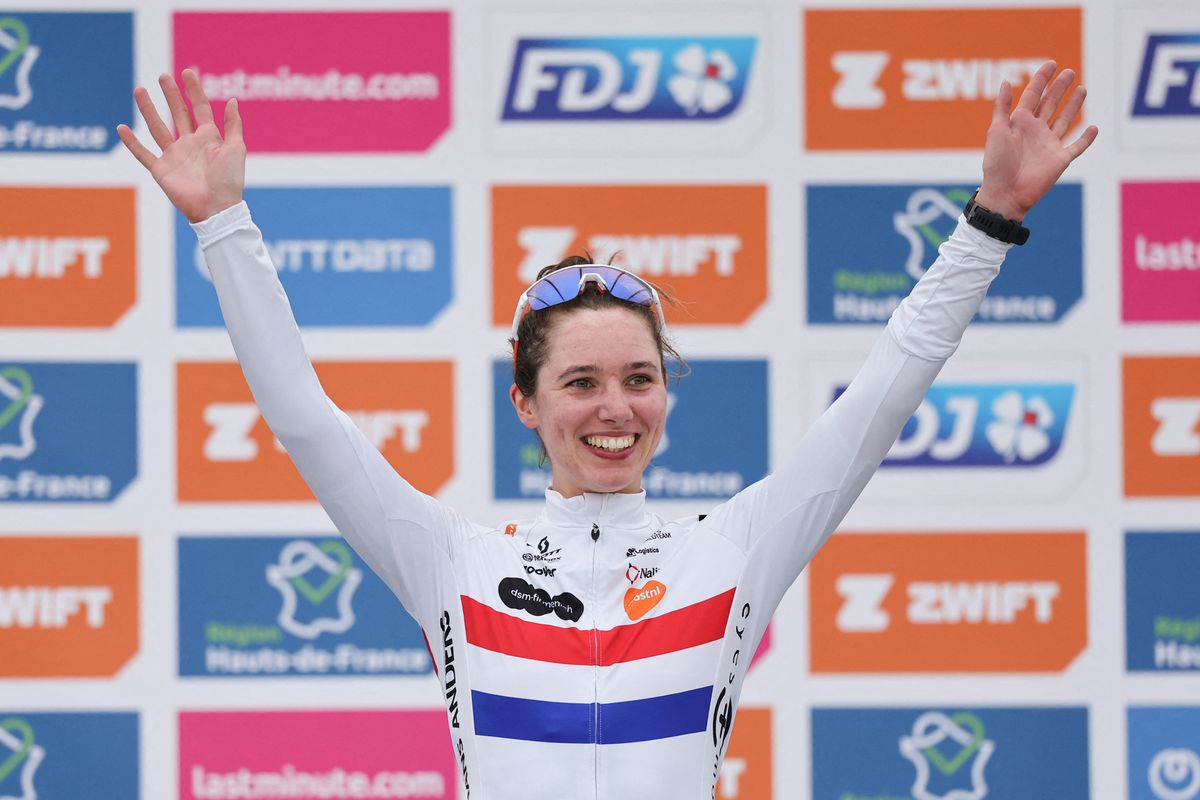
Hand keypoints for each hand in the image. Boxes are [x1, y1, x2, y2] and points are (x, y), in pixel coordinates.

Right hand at [117, 69, 244, 222]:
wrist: (216, 208)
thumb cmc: (229, 180)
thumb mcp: (236, 149)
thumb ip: (233, 125)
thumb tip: (233, 101)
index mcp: (208, 138)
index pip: (199, 108)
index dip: (194, 90)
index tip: (187, 72)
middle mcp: (189, 144)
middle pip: (178, 113)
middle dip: (171, 95)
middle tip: (163, 76)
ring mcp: (174, 156)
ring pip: (157, 127)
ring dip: (148, 109)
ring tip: (140, 90)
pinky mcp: (161, 170)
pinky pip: (143, 154)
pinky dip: (132, 142)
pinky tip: (122, 128)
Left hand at [975, 61, 1097, 221]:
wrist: (1005, 193)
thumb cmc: (996, 164)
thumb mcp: (996, 131)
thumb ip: (1002, 108)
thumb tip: (1006, 82)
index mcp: (1019, 123)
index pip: (1032, 95)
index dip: (1041, 79)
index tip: (1051, 63)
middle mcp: (1035, 131)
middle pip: (1050, 104)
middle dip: (1060, 87)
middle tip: (1070, 72)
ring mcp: (1049, 145)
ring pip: (1065, 120)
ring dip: (1073, 105)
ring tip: (1082, 89)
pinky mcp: (1060, 159)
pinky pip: (1077, 146)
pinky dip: (1086, 138)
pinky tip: (1093, 127)